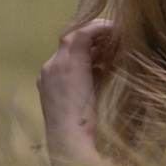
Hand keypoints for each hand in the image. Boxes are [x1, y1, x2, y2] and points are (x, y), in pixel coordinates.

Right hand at [37, 18, 115, 165]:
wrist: (69, 137)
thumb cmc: (79, 128)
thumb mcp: (84, 101)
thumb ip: (90, 83)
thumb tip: (101, 71)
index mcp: (49, 80)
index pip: (67, 56)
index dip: (86, 49)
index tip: (104, 49)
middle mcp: (49, 68)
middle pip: (70, 41)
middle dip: (91, 36)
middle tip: (111, 34)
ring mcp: (56, 63)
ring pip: (75, 34)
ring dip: (97, 31)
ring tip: (117, 30)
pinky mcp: (70, 61)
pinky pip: (84, 34)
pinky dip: (100, 29)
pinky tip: (116, 29)